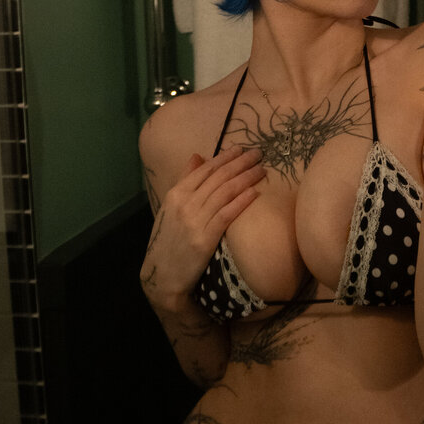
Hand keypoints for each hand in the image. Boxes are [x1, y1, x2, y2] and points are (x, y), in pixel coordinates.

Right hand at [140, 146, 264, 310]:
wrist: (162, 274)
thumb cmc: (168, 240)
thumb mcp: (171, 207)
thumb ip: (185, 181)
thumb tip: (197, 156)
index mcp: (175, 193)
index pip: (204, 170)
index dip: (224, 157)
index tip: (241, 149)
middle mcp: (185, 203)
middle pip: (218, 178)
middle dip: (240, 163)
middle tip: (258, 153)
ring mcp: (195, 220)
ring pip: (225, 192)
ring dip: (245, 178)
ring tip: (261, 169)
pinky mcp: (205, 238)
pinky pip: (226, 214)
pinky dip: (241, 201)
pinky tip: (254, 192)